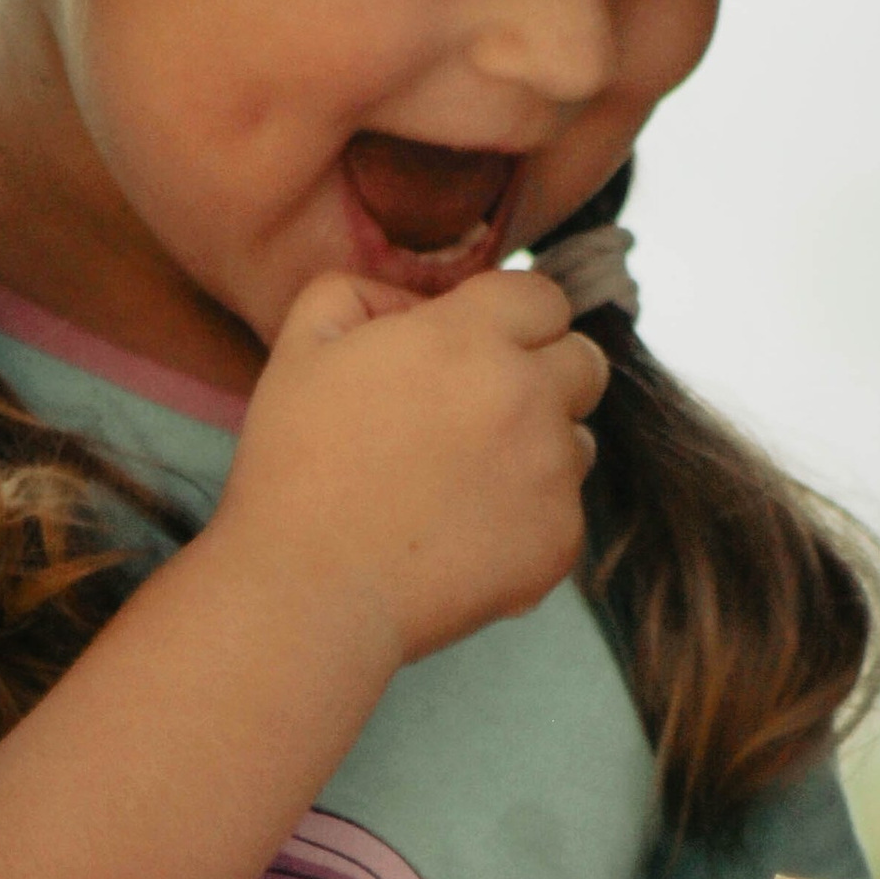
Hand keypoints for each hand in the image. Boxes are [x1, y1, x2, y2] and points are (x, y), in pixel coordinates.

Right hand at [218, 265, 608, 669]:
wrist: (307, 588)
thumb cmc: (295, 466)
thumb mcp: (303, 345)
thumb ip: (364, 290)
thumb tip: (420, 302)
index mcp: (469, 337)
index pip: (545, 297)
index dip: (514, 317)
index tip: (483, 346)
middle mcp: (527, 396)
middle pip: (585, 362)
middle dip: (545, 374)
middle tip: (481, 412)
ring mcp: (551, 473)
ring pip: (578, 441)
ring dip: (539, 449)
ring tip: (463, 480)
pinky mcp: (559, 541)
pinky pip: (566, 512)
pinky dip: (527, 519)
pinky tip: (463, 533)